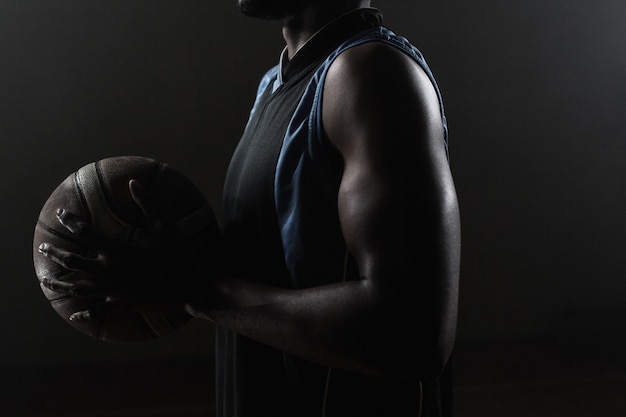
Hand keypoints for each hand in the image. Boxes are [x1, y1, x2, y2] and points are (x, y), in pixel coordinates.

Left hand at [38, 179, 194, 319]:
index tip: (61, 214)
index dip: (70, 221)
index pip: (84, 232)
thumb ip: (147, 202)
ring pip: (77, 287)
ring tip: (44, 280)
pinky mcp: (121, 302)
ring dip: (58, 283)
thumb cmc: (176, 252)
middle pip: (71, 260)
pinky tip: (74, 316)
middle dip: (54, 253)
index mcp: (115, 249)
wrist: (188, 284)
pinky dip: (85, 313)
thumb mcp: (163, 224)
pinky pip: (98, 310)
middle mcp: (107, 269)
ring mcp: (112, 288)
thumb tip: (133, 182)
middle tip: (42, 248)